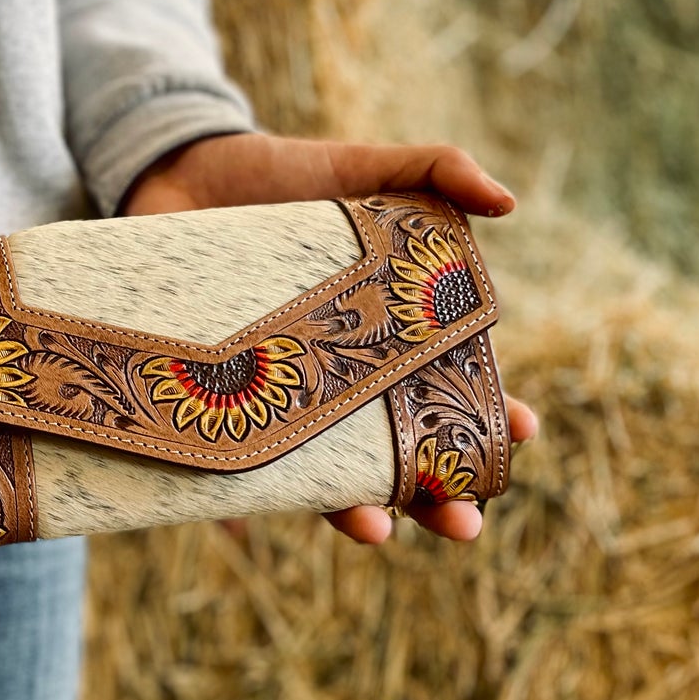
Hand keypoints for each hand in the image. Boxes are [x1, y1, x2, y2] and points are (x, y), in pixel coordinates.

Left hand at [120, 132, 538, 542]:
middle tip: (464, 524)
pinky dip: (233, 504)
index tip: (520, 434)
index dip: (490, 419)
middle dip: (439, 495)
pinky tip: (246, 527)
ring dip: (355, 511)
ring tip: (378, 532)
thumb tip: (509, 202)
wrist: (178, 174)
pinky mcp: (220, 404)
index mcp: (391, 335)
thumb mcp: (363, 167)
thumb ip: (437, 170)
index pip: (453, 389)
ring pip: (325, 474)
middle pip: (400, 452)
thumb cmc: (283, 176)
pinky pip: (228, 466)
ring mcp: (282, 397)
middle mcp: (341, 379)